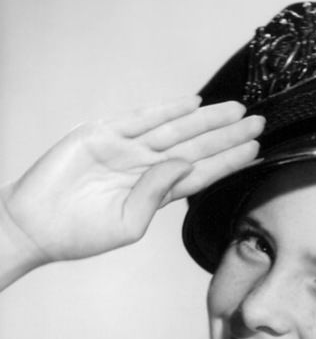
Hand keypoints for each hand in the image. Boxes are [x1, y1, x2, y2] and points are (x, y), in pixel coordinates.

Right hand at [0, 96, 263, 269]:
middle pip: (197, 147)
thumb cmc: (79, 234)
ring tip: (236, 110)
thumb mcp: (127, 225)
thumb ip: (156, 194)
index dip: (229, 160)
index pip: (203, 174)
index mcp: (157, 194)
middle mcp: (147, 168)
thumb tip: (185, 163)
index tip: (255, 149)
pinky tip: (194, 104)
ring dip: (206, 119)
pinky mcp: (103, 134)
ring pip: (176, 129)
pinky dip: (166, 109)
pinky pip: (141, 118)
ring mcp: (126, 149)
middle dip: (227, 135)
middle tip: (259, 121)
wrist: (34, 224)